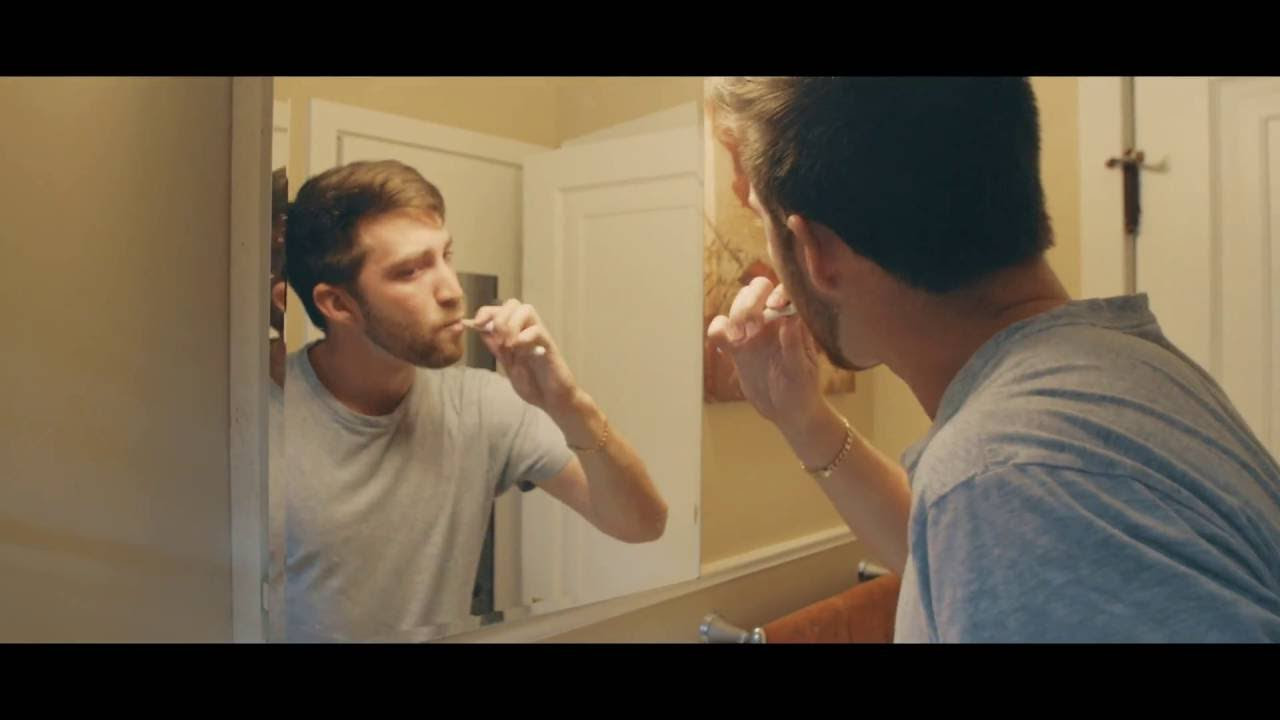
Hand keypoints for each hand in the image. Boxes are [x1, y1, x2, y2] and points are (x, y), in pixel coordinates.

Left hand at [470, 299, 580, 413]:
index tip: (475, 325)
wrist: (552, 399)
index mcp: (516, 332)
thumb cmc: (532, 382)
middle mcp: (528, 330)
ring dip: (511, 325)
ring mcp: (539, 336)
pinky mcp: (549, 346)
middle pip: (512, 303)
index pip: (499, 309)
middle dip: (498, 318)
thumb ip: (495, 347)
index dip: (484, 312)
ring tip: (509, 346)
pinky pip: (537, 330)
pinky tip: (519, 349)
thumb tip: (479, 329)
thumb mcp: (507, 364)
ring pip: (526, 310)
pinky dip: (524, 336)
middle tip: (498, 341)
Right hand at [706, 277, 824, 431]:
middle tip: (751, 330)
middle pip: (756, 290)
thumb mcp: (802, 370)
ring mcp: (752, 332)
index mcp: (792, 321)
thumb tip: (791, 317)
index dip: (777, 291)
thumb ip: (794, 344)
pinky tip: (727, 349)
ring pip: (737, 306)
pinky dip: (717, 331)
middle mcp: (772, 321)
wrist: (787, 410)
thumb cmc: (802, 389)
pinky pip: (719, 329)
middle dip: (749, 303)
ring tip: (740, 340)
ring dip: (734, 317)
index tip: (774, 306)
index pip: (784, 291)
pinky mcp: (735, 347)